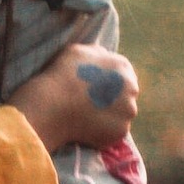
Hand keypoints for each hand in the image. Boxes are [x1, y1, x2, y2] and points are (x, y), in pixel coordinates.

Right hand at [8, 43, 138, 151]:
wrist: (52, 104)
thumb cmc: (61, 75)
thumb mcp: (77, 51)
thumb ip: (96, 53)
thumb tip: (104, 56)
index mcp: (122, 66)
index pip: (122, 75)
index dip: (107, 82)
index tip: (92, 89)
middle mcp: (131, 88)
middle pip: (125, 95)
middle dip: (112, 99)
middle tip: (90, 104)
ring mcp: (128, 112)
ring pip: (121, 115)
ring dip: (108, 116)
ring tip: (86, 117)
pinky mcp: (120, 131)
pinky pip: (113, 132)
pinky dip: (102, 131)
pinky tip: (86, 128)